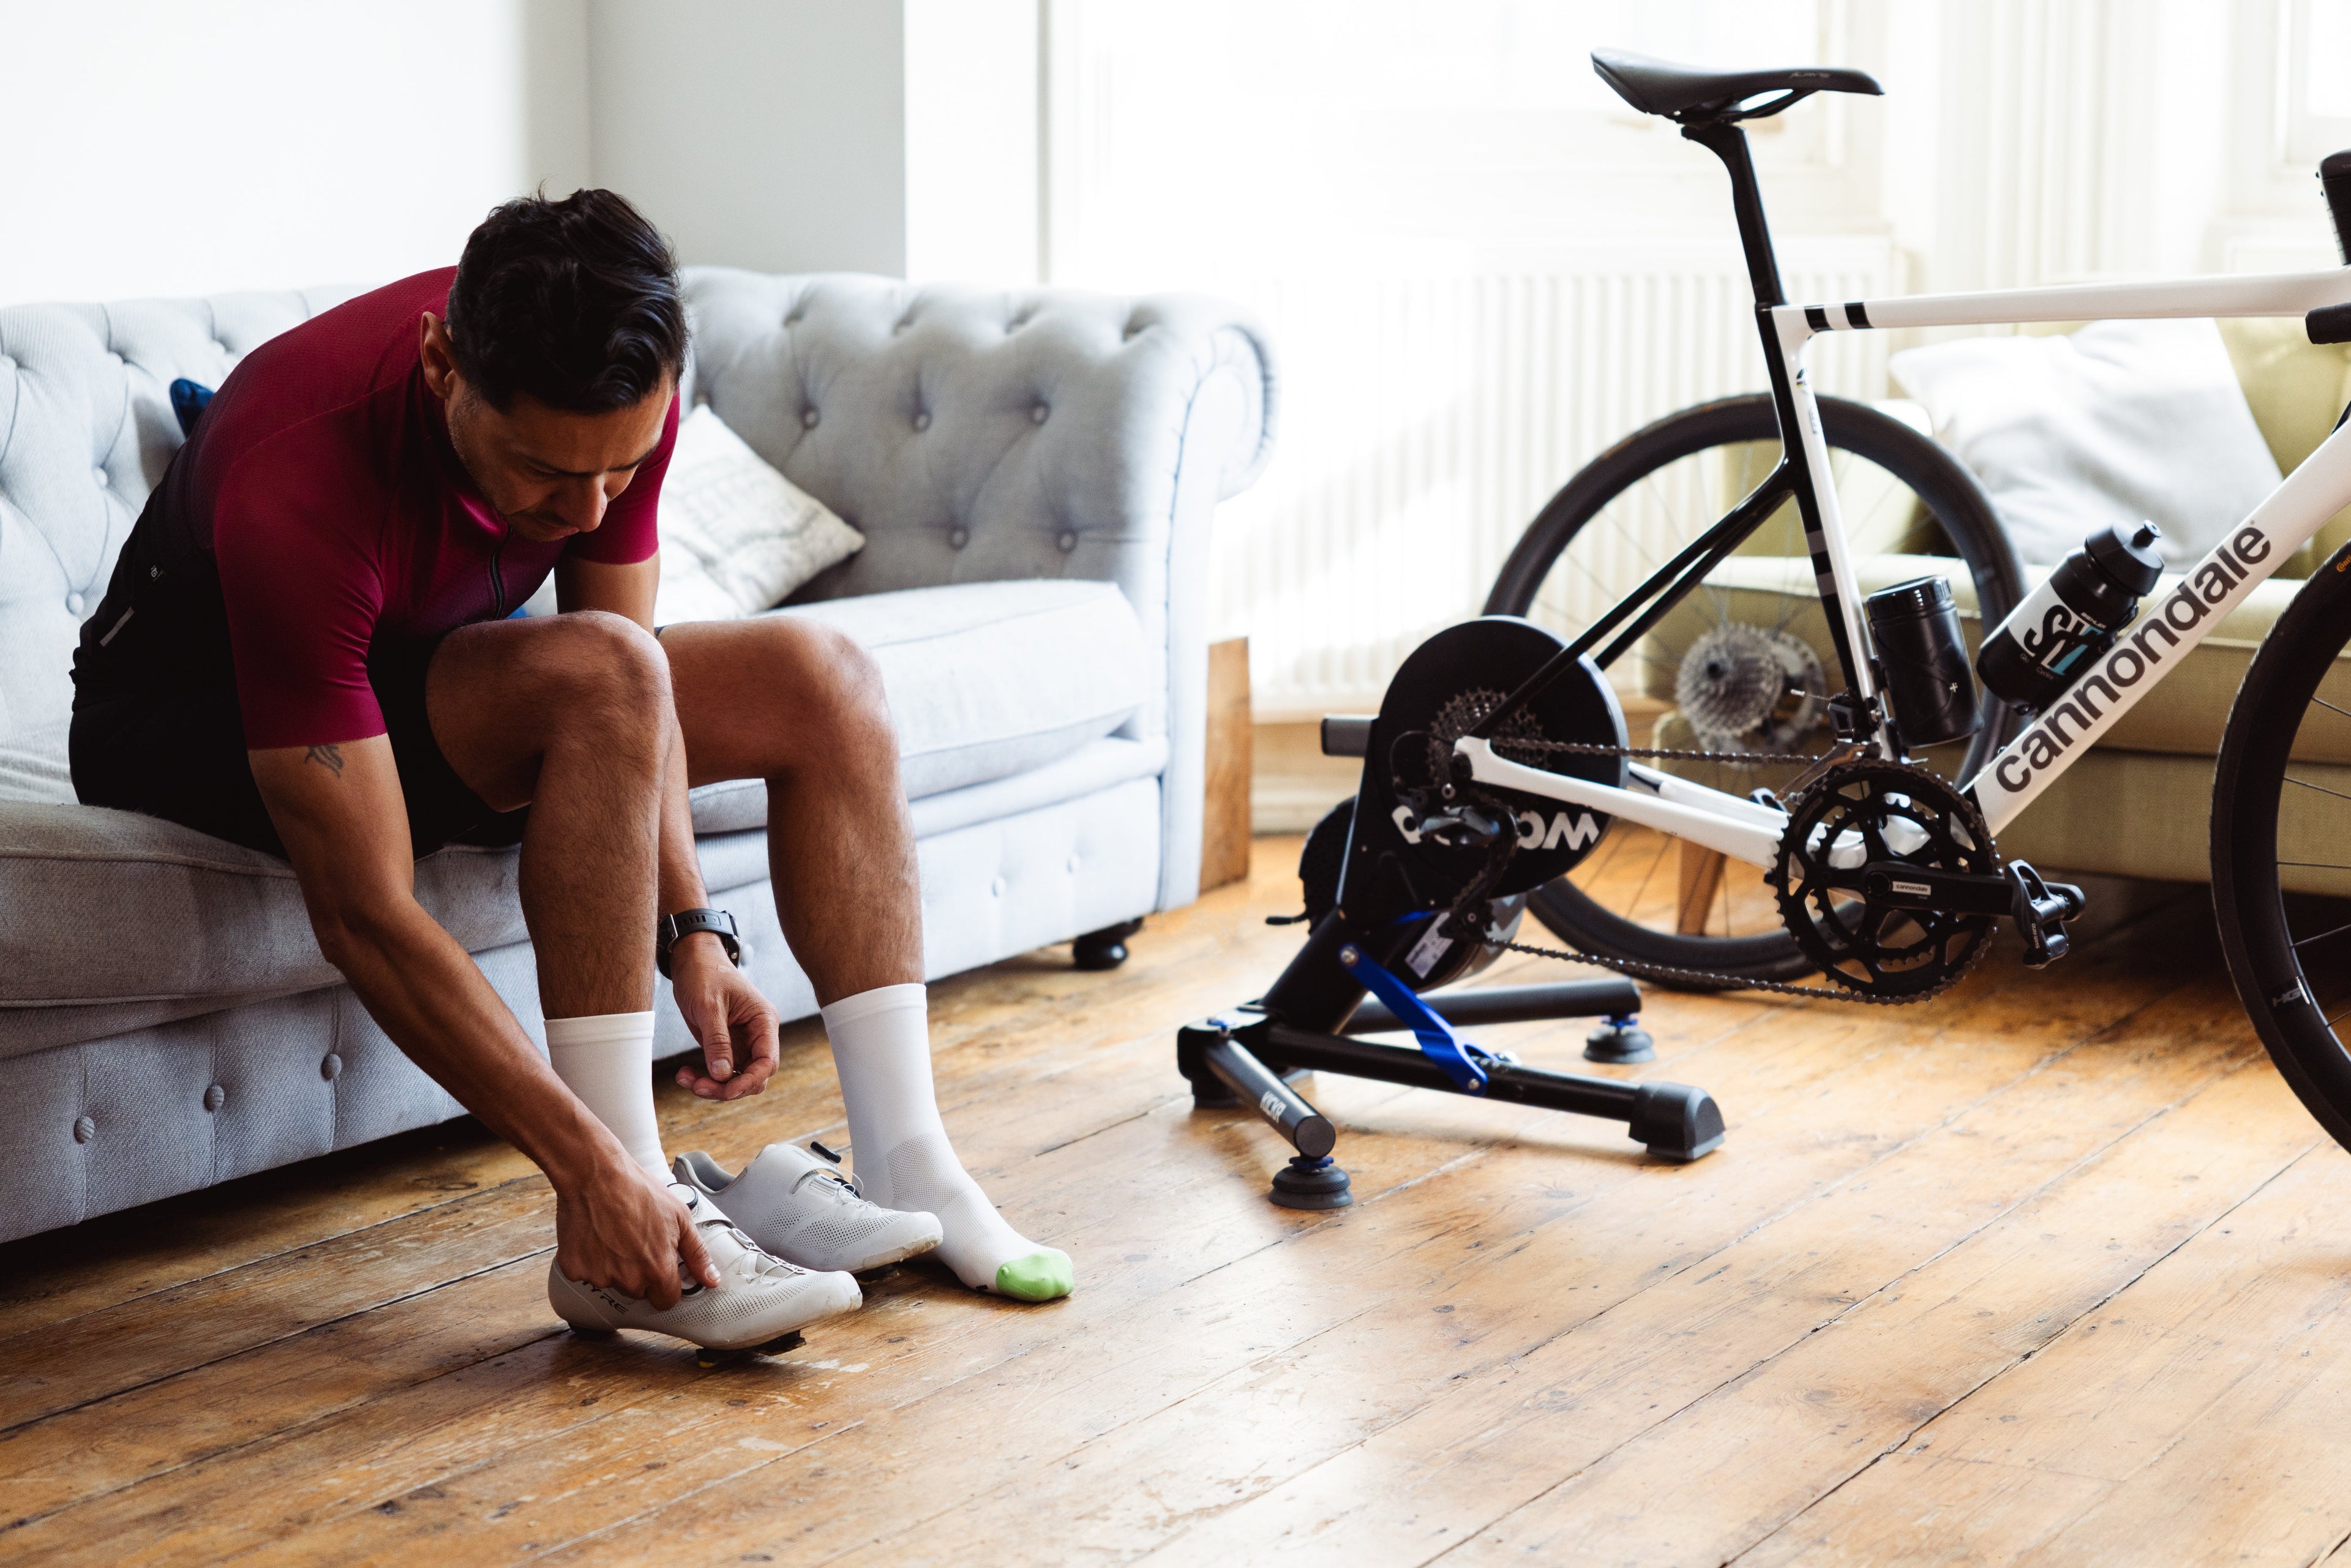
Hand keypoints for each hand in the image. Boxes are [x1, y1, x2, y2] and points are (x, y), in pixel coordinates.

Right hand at [553, 1154, 717, 1307]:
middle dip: (639, 1272)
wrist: (596, 1174)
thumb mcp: (680, 1217)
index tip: (660, 1268)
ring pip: (611, 1282)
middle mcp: (629, 1280)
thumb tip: (712, 1280)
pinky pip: (584, 1273)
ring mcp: (599, 1277)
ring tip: (613, 1233)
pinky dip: (588, 1259)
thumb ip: (697, 1254)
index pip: (666, 1300)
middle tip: (634, 1240)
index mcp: (658, 1270)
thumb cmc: (638, 1191)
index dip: (666, 1285)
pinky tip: (593, 1234)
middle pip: (638, 1291)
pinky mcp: (574, 1269)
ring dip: (613, 1266)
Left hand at [670, 934, 780, 1100]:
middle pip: (753, 1077)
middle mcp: (757, 1035)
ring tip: (686, 1078)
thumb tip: (722, 1075)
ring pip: (736, 1079)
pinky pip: (721, 1072)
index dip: (749, 1081)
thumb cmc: (705, 974)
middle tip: (697, 1086)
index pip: (767, 1062)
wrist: (693, 961)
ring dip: (713, 1086)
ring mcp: (742, 1043)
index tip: (725, 1090)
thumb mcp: (709, 1006)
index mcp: (763, 1021)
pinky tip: (686, 1074)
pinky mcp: (726, 1047)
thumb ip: (717, 1041)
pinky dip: (704, 1078)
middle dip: (726, 1087)